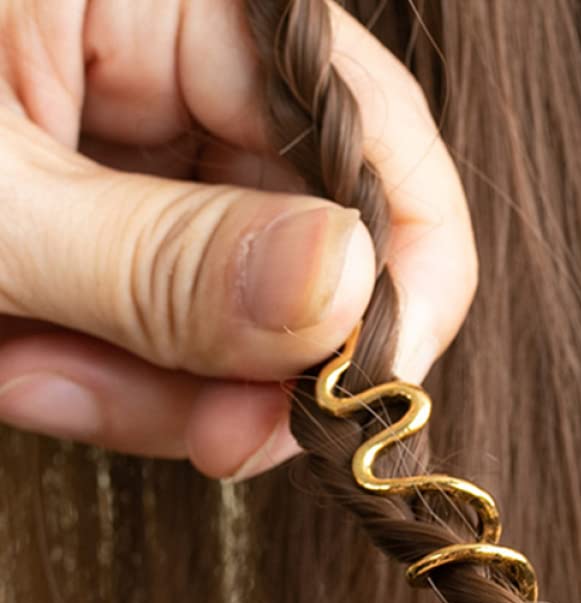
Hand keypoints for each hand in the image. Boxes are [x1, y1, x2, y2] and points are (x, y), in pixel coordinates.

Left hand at [0, 0, 476, 478]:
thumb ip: (168, 258)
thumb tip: (355, 295)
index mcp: (167, 0)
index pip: (372, 136)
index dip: (401, 285)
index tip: (360, 408)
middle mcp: (182, 71)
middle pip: (317, 251)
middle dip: (246, 370)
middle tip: (202, 440)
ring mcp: (150, 154)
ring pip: (247, 319)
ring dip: (155, 391)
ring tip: (33, 377)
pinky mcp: (114, 223)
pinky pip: (173, 334)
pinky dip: (108, 381)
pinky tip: (23, 366)